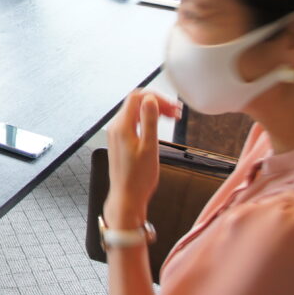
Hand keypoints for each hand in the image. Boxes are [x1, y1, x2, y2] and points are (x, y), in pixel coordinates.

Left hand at [103, 89, 182, 228]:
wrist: (126, 197)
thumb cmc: (139, 178)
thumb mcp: (149, 148)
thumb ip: (150, 121)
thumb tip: (150, 99)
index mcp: (122, 126)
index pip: (137, 97)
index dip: (156, 97)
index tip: (174, 108)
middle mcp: (116, 127)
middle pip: (136, 103)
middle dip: (157, 103)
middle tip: (177, 113)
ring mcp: (116, 133)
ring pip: (135, 112)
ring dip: (153, 111)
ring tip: (173, 118)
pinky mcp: (120, 140)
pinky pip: (133, 122)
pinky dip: (147, 120)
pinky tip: (159, 126)